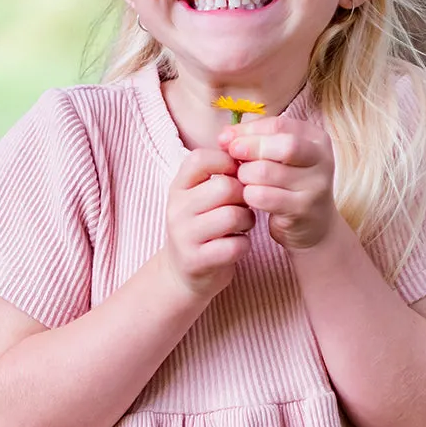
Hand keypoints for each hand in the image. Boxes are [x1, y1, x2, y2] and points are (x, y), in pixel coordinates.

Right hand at [163, 148, 254, 299]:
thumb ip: (220, 174)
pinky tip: (238, 244)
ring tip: (243, 224)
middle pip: (224, 186)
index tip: (237, 176)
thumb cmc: (203, 226)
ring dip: (247, 220)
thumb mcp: (200, 196)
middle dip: (244, 195)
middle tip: (245, 204)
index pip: (200, 158)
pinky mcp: (196, 261)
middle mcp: (176, 209)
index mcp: (178, 187)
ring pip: (232, 215)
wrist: (182, 273)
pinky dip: (244, 245)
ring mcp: (184, 236)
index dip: (227, 162)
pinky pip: (235, 246)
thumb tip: (249, 153)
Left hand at [219, 117, 336, 250]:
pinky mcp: (303, 210)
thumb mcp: (277, 157)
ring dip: (245, 174)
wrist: (313, 226)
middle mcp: (322, 160)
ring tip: (243, 178)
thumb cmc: (288, 183)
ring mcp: (316, 186)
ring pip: (266, 171)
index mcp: (316, 139)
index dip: (248, 130)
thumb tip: (224, 136)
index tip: (226, 138)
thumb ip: (254, 140)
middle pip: (283, 145)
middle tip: (232, 154)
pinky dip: (249, 194)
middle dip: (250, 147)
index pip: (279, 124)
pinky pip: (263, 196)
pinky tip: (249, 196)